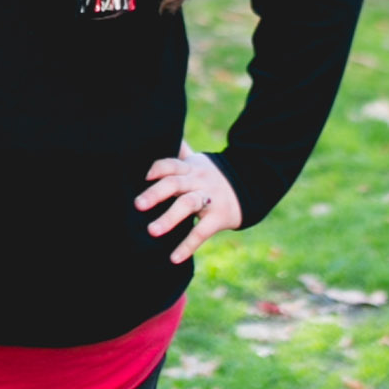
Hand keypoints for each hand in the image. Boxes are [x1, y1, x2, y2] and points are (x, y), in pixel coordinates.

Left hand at [136, 142, 242, 264]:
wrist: (250, 187)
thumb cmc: (212, 176)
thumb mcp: (198, 162)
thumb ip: (180, 152)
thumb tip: (161, 130)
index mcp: (190, 168)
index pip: (171, 164)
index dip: (158, 168)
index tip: (143, 176)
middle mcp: (198, 181)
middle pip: (175, 183)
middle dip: (156, 193)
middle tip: (138, 205)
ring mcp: (209, 199)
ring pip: (188, 205)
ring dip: (169, 218)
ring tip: (151, 231)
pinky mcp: (218, 218)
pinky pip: (202, 232)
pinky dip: (187, 246)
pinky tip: (173, 258)